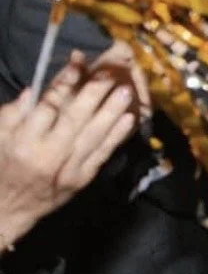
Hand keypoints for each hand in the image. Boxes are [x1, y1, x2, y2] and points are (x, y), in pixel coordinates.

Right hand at [0, 49, 140, 246]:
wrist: (7, 210)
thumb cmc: (1, 166)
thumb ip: (12, 114)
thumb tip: (34, 89)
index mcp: (23, 142)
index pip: (48, 107)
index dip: (65, 82)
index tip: (79, 63)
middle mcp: (47, 154)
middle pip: (76, 118)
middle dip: (95, 92)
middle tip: (112, 73)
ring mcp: (67, 168)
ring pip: (94, 135)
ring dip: (112, 111)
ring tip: (127, 91)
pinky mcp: (81, 179)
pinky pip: (102, 154)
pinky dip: (116, 136)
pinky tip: (128, 119)